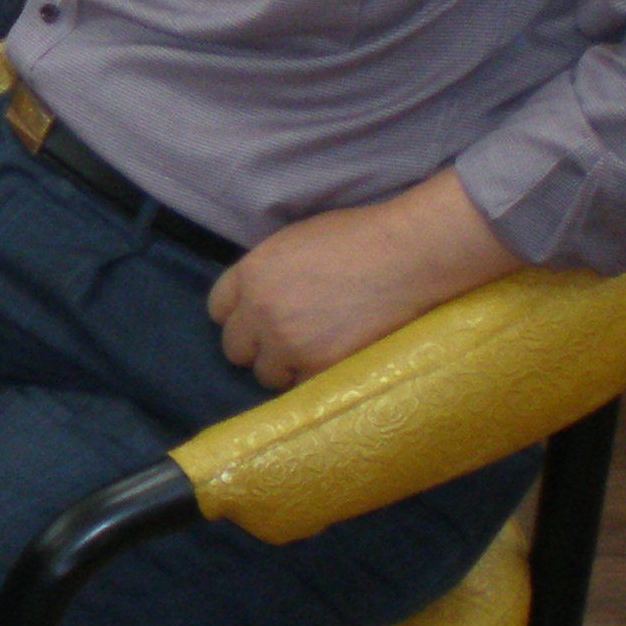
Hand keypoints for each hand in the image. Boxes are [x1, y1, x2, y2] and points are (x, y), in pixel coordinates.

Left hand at [206, 170, 520, 391]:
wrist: (407, 255)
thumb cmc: (359, 237)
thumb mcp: (295, 242)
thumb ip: (267, 272)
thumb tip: (257, 295)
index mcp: (251, 273)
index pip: (218, 309)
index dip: (240, 316)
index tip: (258, 322)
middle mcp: (259, 310)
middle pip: (235, 348)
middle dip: (258, 347)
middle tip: (287, 343)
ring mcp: (287, 342)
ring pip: (265, 374)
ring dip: (285, 368)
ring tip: (314, 355)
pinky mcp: (318, 366)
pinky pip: (300, 388)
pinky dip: (313, 380)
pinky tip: (333, 364)